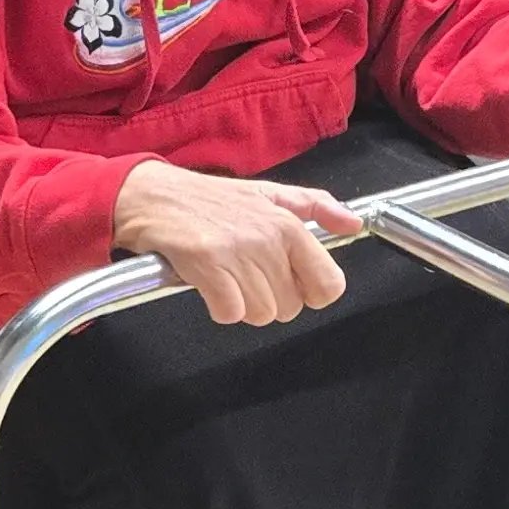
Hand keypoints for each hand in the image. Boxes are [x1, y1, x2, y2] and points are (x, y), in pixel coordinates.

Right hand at [111, 160, 362, 325]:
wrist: (155, 197)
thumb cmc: (212, 200)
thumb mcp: (270, 193)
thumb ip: (318, 206)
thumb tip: (353, 224)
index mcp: (289, 223)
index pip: (328, 285)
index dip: (309, 293)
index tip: (291, 283)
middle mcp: (268, 237)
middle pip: (290, 307)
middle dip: (268, 298)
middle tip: (246, 273)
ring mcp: (237, 252)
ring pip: (261, 314)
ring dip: (242, 303)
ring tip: (227, 276)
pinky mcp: (207, 266)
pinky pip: (230, 314)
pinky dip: (219, 307)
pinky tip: (211, 284)